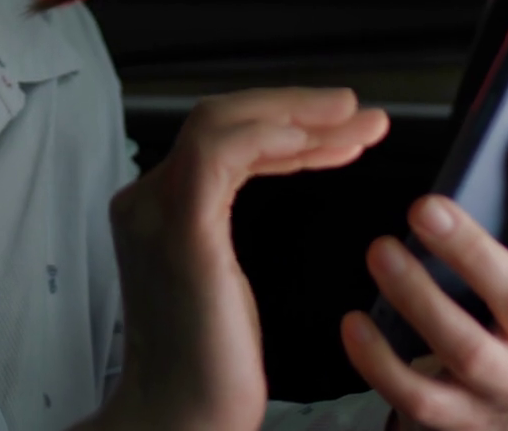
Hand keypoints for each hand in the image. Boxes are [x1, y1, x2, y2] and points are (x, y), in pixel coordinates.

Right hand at [104, 88, 390, 430]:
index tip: (342, 129)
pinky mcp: (183, 229)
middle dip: (297, 108)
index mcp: (155, 209)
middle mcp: (146, 200)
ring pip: (221, 124)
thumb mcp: (223, 279)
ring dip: (294, 115)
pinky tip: (312, 141)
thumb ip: (225, 227)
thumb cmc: (209, 367)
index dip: (284, 125)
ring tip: (354, 118)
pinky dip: (268, 137)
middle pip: (219, 119)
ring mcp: (158, 211)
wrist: (181, 417)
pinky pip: (220, 156)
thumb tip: (270, 189)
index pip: (219, 138)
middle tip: (360, 112)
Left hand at [341, 130, 507, 430]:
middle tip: (423, 206)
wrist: (487, 414)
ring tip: (381, 252)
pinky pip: (419, 395)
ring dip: (420, 297)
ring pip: (465, 346)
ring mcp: (503, 384)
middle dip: (469, 247)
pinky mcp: (460, 418)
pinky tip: (356, 323)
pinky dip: (382, 361)